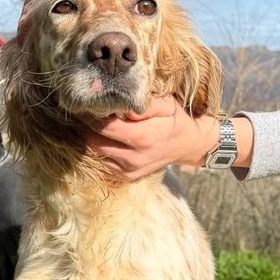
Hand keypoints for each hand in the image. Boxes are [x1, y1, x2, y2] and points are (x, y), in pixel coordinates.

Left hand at [85, 96, 221, 179]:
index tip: (92, 102)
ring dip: (95, 137)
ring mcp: (129, 170)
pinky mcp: (127, 176)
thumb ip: (145, 104)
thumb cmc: (176, 120)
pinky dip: (104, 148)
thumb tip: (123, 108)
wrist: (189, 146)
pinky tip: (113, 138)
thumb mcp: (166, 104)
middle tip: (93, 112)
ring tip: (102, 124)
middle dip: (90, 125)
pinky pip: (104, 161)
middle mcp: (133, 157)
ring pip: (96, 151)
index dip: (93, 114)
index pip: (104, 126)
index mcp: (142, 137)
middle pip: (94, 140)